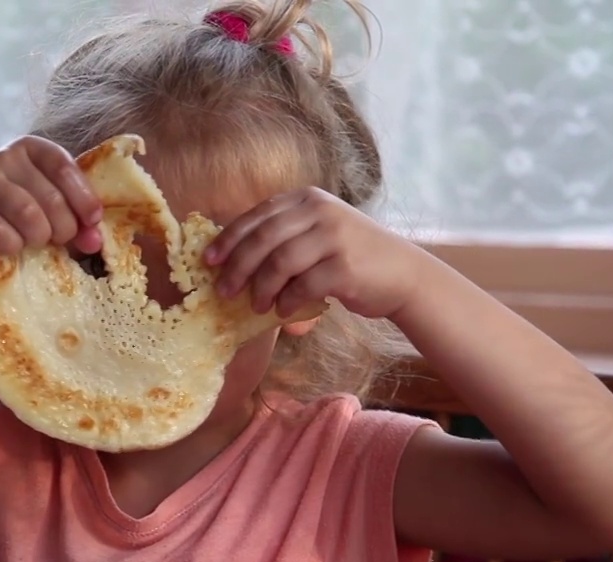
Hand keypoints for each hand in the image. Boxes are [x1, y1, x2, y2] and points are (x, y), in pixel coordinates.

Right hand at [0, 135, 102, 258]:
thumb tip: (95, 240)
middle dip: (63, 227)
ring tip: (36, 243)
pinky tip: (12, 247)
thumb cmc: (7, 213)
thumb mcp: (42, 207)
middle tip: (59, 240)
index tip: (92, 221)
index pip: (64, 166)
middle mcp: (4, 157)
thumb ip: (72, 218)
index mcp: (30, 149)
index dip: (83, 196)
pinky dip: (13, 245)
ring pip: (27, 213)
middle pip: (50, 196)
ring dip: (39, 237)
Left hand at [204, 187, 427, 318]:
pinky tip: (282, 310)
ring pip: (280, 262)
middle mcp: (320, 211)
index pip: (257, 216)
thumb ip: (282, 237)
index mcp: (307, 199)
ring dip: (261, 288)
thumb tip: (229, 260)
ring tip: (255, 306)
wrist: (403, 274)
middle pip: (263, 238)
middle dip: (237, 267)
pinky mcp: (346, 266)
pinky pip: (303, 286)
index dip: (228, 239)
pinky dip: (287, 301)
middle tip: (224, 291)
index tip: (209, 261)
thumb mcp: (316, 232)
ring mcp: (335, 237)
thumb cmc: (350, 256)